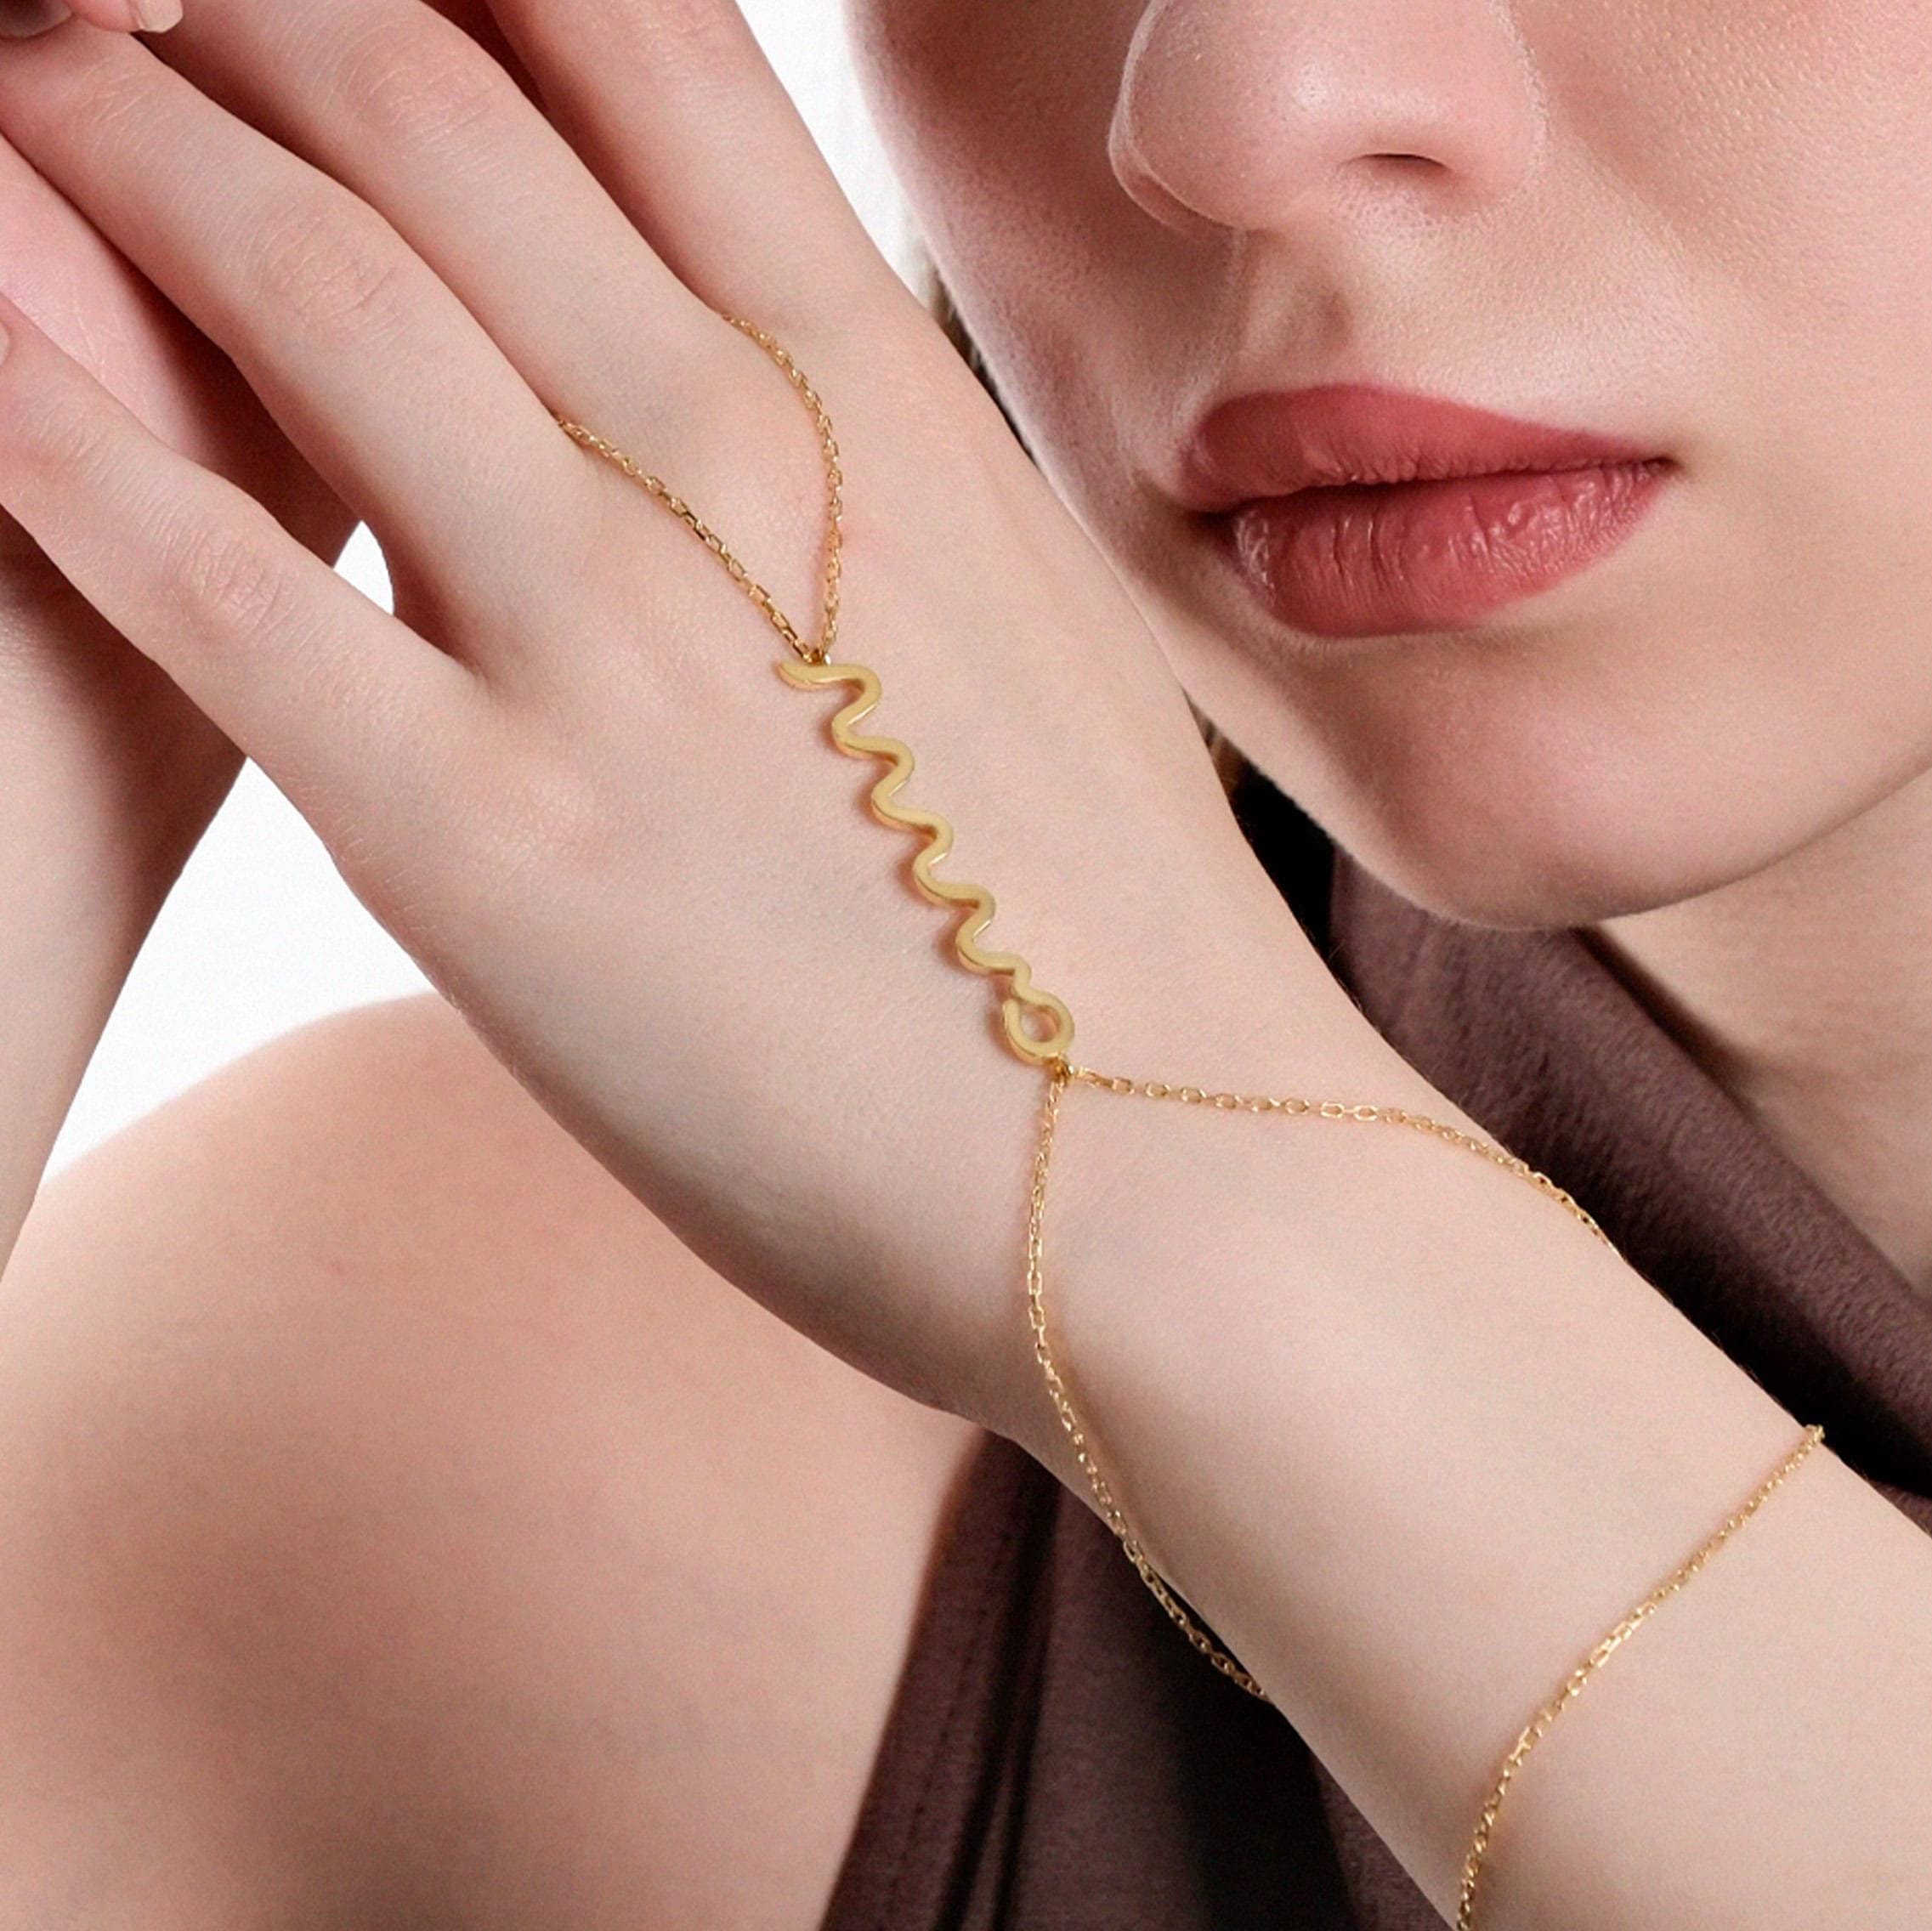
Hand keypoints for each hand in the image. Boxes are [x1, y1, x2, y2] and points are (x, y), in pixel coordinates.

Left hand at [0, 0, 1407, 1459]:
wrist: (1183, 1180)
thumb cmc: (1114, 917)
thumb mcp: (1012, 608)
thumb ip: (858, 461)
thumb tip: (744, 372)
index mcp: (877, 388)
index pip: (622, 22)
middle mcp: (739, 458)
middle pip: (419, 89)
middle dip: (238, 11)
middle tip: (110, 13)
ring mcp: (612, 642)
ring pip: (301, 281)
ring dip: (111, 152)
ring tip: (18, 100)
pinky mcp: (492, 847)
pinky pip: (219, 589)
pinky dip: (54, 444)